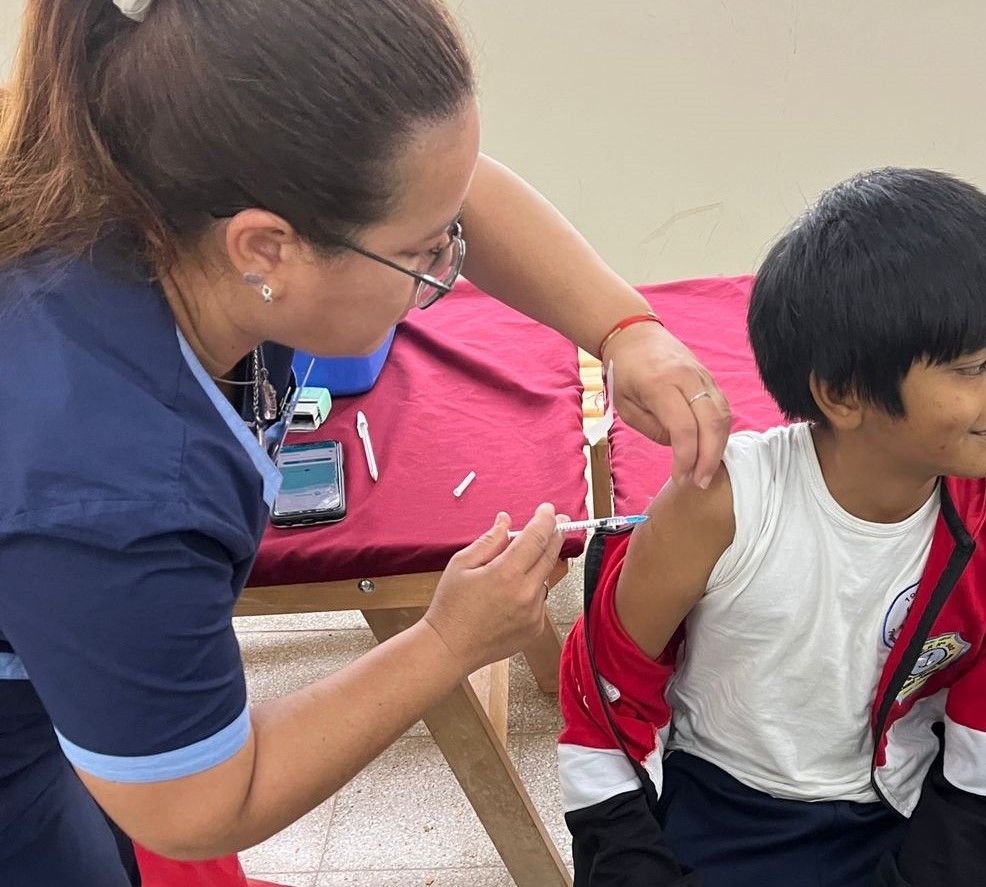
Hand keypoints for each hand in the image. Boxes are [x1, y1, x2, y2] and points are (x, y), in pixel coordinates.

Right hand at [424, 504, 566, 673]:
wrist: (450, 648)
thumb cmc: (450, 607)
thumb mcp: (461, 564)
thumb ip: (488, 540)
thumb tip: (505, 521)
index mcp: (506, 574)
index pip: (536, 538)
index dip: (545, 520)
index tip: (548, 510)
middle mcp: (525, 593)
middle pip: (550, 555)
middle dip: (556, 535)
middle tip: (558, 522)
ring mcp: (533, 613)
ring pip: (545, 578)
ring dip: (538, 566)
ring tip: (514, 568)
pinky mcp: (535, 627)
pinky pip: (540, 599)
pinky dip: (531, 590)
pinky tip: (509, 595)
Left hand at [602, 320, 730, 488]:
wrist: (635, 336)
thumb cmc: (625, 373)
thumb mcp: (625, 406)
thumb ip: (653, 429)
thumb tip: (681, 447)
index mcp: (661, 384)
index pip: (684, 429)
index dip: (686, 459)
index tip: (680, 478)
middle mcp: (687, 378)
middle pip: (712, 423)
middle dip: (709, 458)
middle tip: (700, 481)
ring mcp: (703, 376)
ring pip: (723, 416)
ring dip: (719, 447)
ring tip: (706, 470)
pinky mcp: (710, 378)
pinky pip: (723, 408)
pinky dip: (720, 431)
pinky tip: (710, 448)